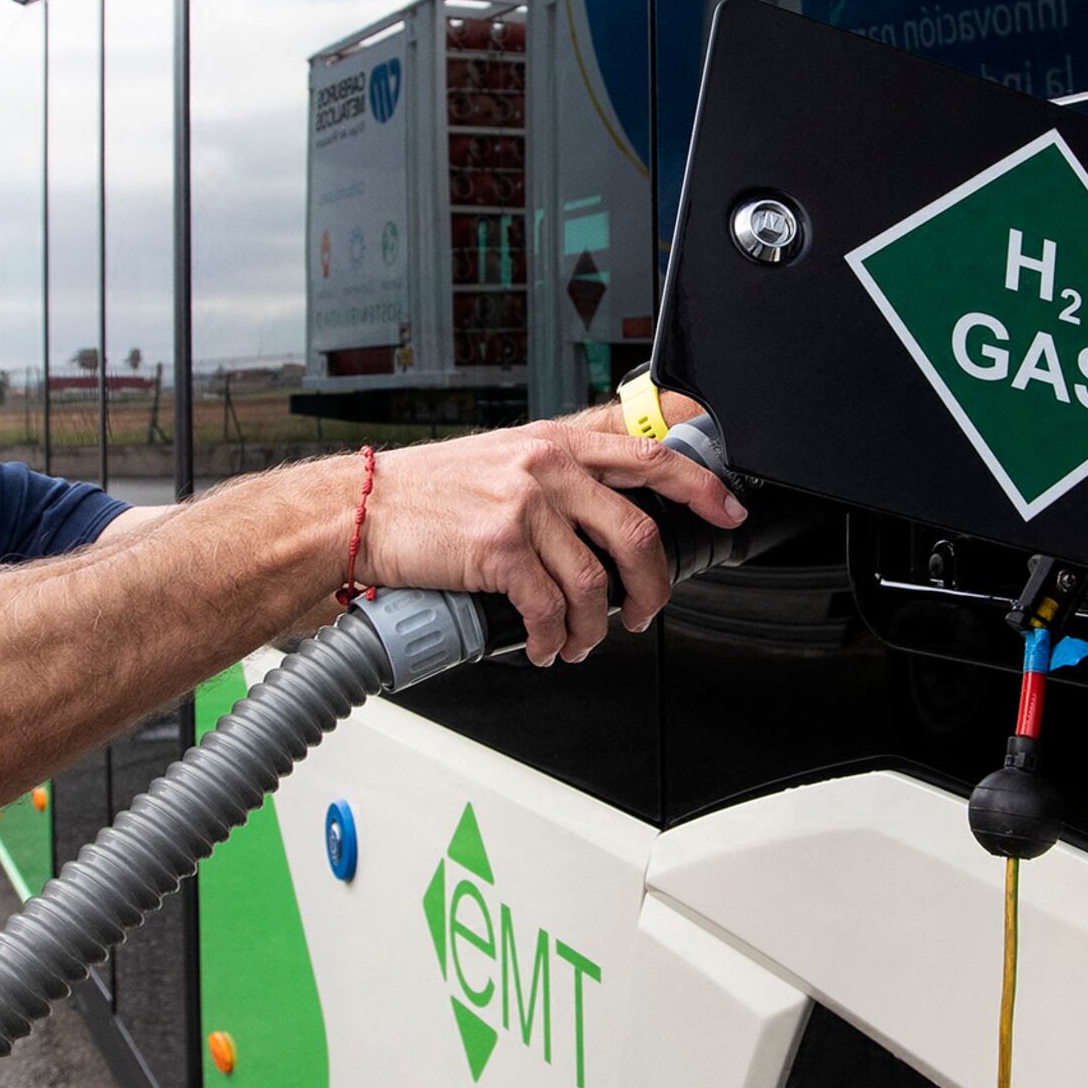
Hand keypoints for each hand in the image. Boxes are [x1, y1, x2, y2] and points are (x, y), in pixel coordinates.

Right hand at [357, 395, 744, 663]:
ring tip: (574, 643)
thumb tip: (606, 510)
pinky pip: (549, 608)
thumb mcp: (502, 459)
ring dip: (593, 629)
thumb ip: (557, 474)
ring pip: (595, 583)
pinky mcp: (499, 547)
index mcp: (555, 442)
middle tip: (643, 613)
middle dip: (652, 587)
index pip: (649, 456)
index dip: (699, 485)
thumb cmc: (427, 494)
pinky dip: (550, 638)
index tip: (727, 508)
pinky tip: (539, 645)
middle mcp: (546, 466)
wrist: (360, 510)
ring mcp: (524, 504)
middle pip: (637, 532)